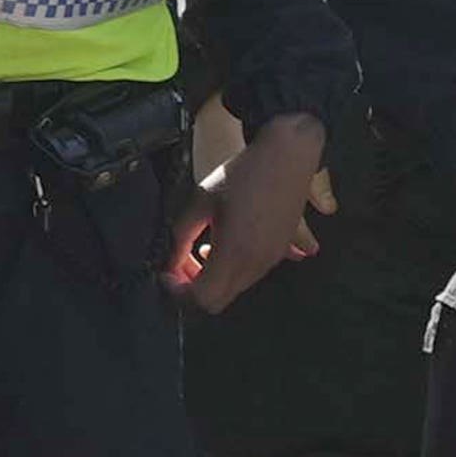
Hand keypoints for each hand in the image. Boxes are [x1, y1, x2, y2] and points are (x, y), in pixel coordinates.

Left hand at [178, 111, 333, 312]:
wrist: (288, 156)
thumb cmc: (243, 174)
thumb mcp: (200, 201)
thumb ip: (179, 237)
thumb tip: (170, 263)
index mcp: (235, 254)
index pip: (202, 299)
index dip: (178, 292)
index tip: (167, 275)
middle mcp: (257, 264)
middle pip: (218, 300)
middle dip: (193, 287)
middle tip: (179, 265)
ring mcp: (272, 260)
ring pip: (234, 288)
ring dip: (213, 277)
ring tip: (202, 248)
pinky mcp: (280, 251)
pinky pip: (250, 274)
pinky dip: (230, 269)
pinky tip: (224, 243)